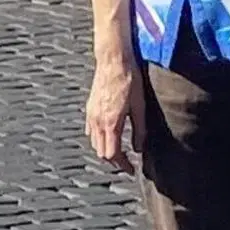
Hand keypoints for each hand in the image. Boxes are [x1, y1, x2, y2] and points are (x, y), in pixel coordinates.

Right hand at [86, 52, 146, 170]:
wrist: (113, 60)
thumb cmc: (129, 80)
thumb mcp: (140, 106)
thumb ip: (139, 130)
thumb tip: (139, 149)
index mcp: (111, 123)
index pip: (112, 154)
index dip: (123, 165)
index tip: (132, 170)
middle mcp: (97, 122)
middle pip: (101, 152)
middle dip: (114, 161)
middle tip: (127, 163)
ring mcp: (91, 115)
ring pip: (94, 143)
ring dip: (106, 150)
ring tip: (119, 151)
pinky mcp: (89, 108)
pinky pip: (91, 131)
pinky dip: (99, 139)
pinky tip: (109, 135)